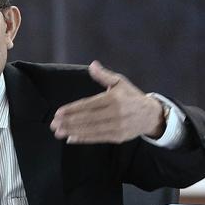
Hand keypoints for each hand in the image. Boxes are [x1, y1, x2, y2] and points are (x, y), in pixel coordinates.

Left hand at [50, 61, 164, 143]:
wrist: (151, 115)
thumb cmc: (131, 97)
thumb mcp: (120, 82)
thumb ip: (104, 76)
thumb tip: (92, 65)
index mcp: (115, 99)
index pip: (89, 105)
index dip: (72, 109)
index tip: (58, 113)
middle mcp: (116, 113)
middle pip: (88, 118)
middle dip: (69, 122)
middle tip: (54, 124)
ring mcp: (118, 126)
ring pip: (91, 130)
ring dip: (73, 131)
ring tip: (58, 132)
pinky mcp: (118, 137)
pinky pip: (98, 138)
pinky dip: (83, 139)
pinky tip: (71, 138)